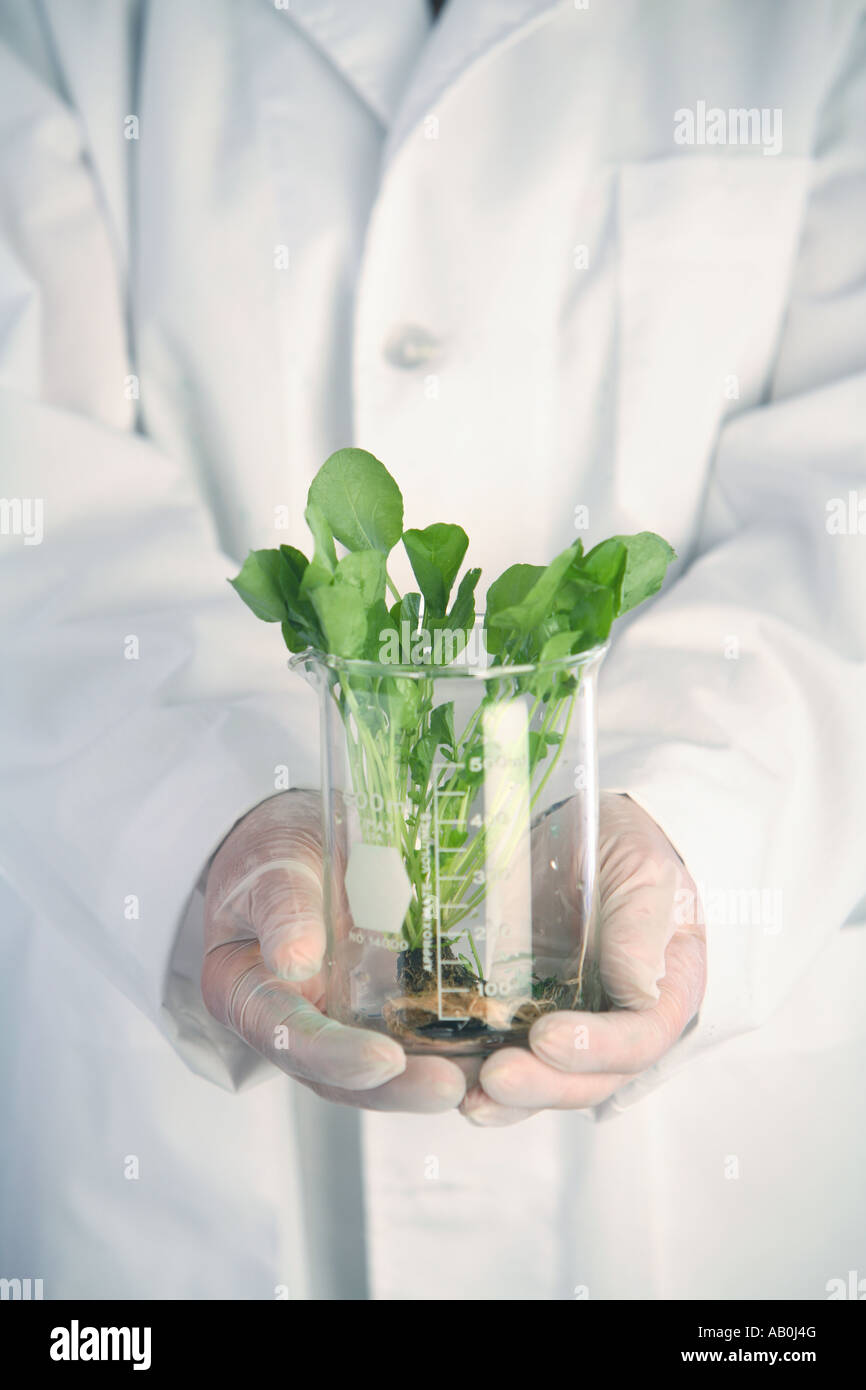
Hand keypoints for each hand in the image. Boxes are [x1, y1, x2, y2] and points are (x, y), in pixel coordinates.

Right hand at [202, 791, 466, 1110]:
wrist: (295, 841)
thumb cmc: (272, 853)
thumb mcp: (270, 865)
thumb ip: (281, 908)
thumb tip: (294, 961)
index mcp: (248, 995)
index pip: (290, 1039)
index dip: (336, 1057)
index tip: (383, 1060)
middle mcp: (293, 1025)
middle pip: (341, 1077)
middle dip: (397, 1088)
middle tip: (449, 1085)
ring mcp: (338, 1024)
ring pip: (382, 1071)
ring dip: (431, 1079)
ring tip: (484, 1078)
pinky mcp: (377, 1013)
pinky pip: (412, 1040)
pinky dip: (450, 1050)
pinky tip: (495, 1049)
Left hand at [460, 792, 706, 1126]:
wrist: (580, 833)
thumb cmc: (626, 851)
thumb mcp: (645, 872)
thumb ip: (643, 927)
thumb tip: (641, 991)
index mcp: (662, 995)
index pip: (639, 1040)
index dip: (596, 1048)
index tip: (547, 1037)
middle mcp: (615, 1025)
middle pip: (587, 1080)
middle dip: (541, 1085)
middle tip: (496, 1076)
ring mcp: (566, 1026)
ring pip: (542, 1081)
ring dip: (502, 1098)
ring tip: (461, 1093)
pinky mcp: (519, 1019)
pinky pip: (500, 1057)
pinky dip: (472, 1073)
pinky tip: (443, 1076)